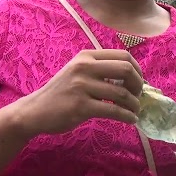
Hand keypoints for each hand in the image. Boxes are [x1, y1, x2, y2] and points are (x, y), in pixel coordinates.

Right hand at [16, 49, 143, 138]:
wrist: (35, 111)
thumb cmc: (62, 92)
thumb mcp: (79, 72)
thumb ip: (101, 71)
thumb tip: (135, 79)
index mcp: (87, 56)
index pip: (123, 55)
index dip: (137, 69)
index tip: (139, 82)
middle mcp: (84, 67)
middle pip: (126, 70)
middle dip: (138, 85)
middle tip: (138, 97)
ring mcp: (81, 86)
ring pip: (121, 93)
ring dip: (134, 104)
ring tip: (135, 111)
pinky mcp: (80, 106)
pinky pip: (113, 111)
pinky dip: (127, 116)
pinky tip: (131, 120)